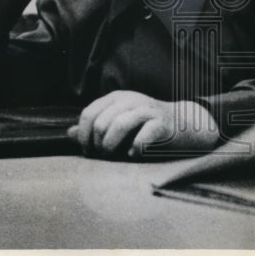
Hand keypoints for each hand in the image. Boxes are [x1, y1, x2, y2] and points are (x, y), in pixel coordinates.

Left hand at [69, 90, 219, 158]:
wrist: (185, 124)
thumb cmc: (146, 126)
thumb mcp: (119, 122)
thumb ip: (95, 127)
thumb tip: (69, 133)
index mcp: (115, 98)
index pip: (89, 114)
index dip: (83, 135)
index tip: (87, 152)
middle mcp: (129, 100)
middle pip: (101, 122)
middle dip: (97, 144)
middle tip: (102, 157)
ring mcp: (147, 109)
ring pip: (119, 125)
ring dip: (112, 146)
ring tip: (113, 157)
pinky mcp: (163, 123)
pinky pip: (144, 135)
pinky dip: (135, 148)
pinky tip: (133, 156)